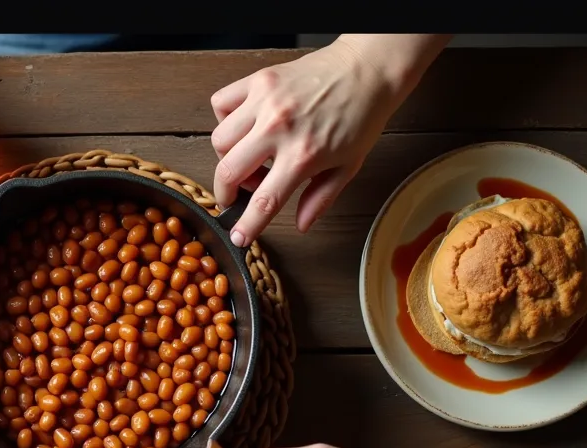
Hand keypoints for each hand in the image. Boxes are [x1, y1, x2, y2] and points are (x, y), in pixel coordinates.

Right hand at [209, 34, 447, 245]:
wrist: (367, 70)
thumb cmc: (361, 116)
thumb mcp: (348, 166)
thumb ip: (321, 198)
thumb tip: (301, 225)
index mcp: (303, 155)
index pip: (264, 201)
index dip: (247, 226)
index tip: (237, 238)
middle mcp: (278, 128)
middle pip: (228, 172)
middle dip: (226, 194)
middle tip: (236, 196)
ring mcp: (265, 102)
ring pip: (220, 140)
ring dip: (228, 156)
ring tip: (250, 156)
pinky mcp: (258, 80)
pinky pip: (221, 103)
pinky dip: (225, 119)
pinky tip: (245, 125)